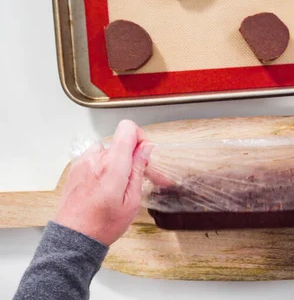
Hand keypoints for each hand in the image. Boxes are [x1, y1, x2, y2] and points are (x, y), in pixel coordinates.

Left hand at [53, 120, 151, 245]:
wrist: (74, 237)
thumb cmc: (103, 224)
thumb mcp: (132, 200)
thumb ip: (138, 169)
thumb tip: (146, 147)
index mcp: (112, 165)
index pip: (127, 128)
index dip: (140, 137)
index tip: (143, 154)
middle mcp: (95, 158)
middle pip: (119, 140)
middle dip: (130, 155)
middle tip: (135, 177)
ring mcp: (82, 162)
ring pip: (107, 149)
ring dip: (116, 161)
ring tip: (118, 185)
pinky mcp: (75, 168)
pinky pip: (95, 158)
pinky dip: (103, 166)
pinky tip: (105, 187)